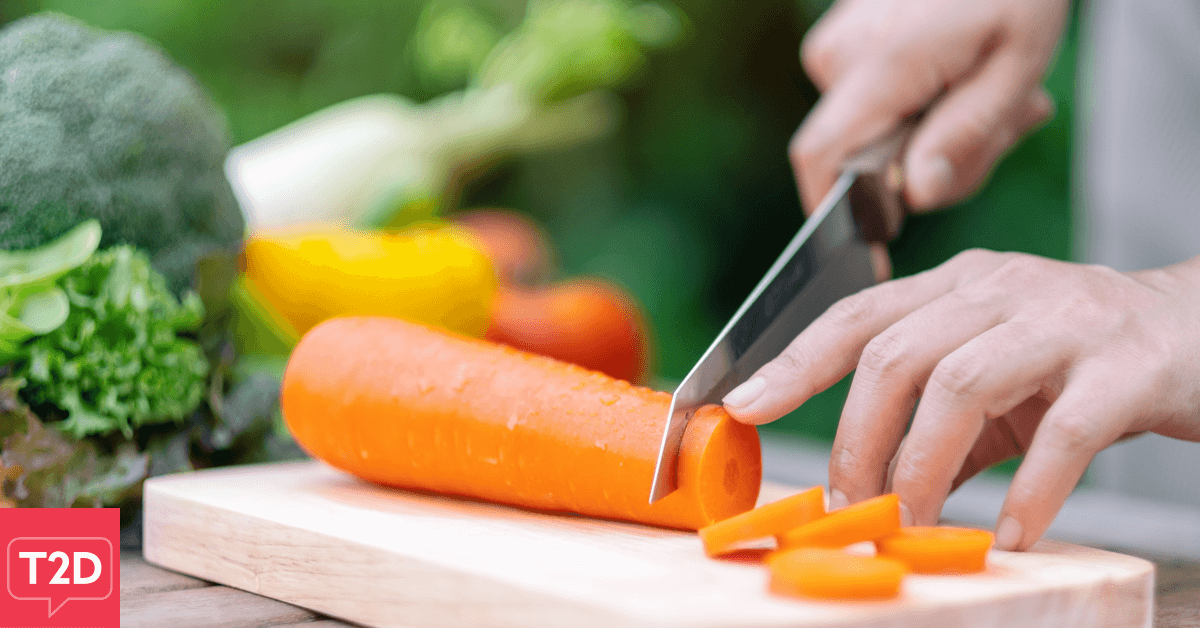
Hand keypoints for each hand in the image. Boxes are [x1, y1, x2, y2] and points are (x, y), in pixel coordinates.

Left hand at [722, 250, 1199, 549]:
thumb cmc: (1084, 360)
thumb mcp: (998, 375)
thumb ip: (935, 417)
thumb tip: (866, 481)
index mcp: (959, 286)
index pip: (858, 314)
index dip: (794, 360)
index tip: (741, 405)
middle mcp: (1002, 289)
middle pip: (896, 354)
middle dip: (857, 439)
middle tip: (852, 504)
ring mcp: (1065, 320)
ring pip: (962, 385)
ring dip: (923, 467)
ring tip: (916, 522)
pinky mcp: (1127, 366)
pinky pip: (1062, 433)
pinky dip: (1028, 490)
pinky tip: (1012, 531)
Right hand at [793, 0, 1067, 212]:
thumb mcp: (1017, 65)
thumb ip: (965, 136)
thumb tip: (916, 196)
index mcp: (881, 64)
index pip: (820, 158)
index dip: (838, 216)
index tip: (876, 252)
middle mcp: (840, 57)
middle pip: (865, 160)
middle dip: (936, 164)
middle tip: (1009, 124)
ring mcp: (838, 47)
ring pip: (876, 136)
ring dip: (942, 134)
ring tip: (995, 89)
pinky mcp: (846, 44)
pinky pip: (877, 105)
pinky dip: (928, 107)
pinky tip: (967, 74)